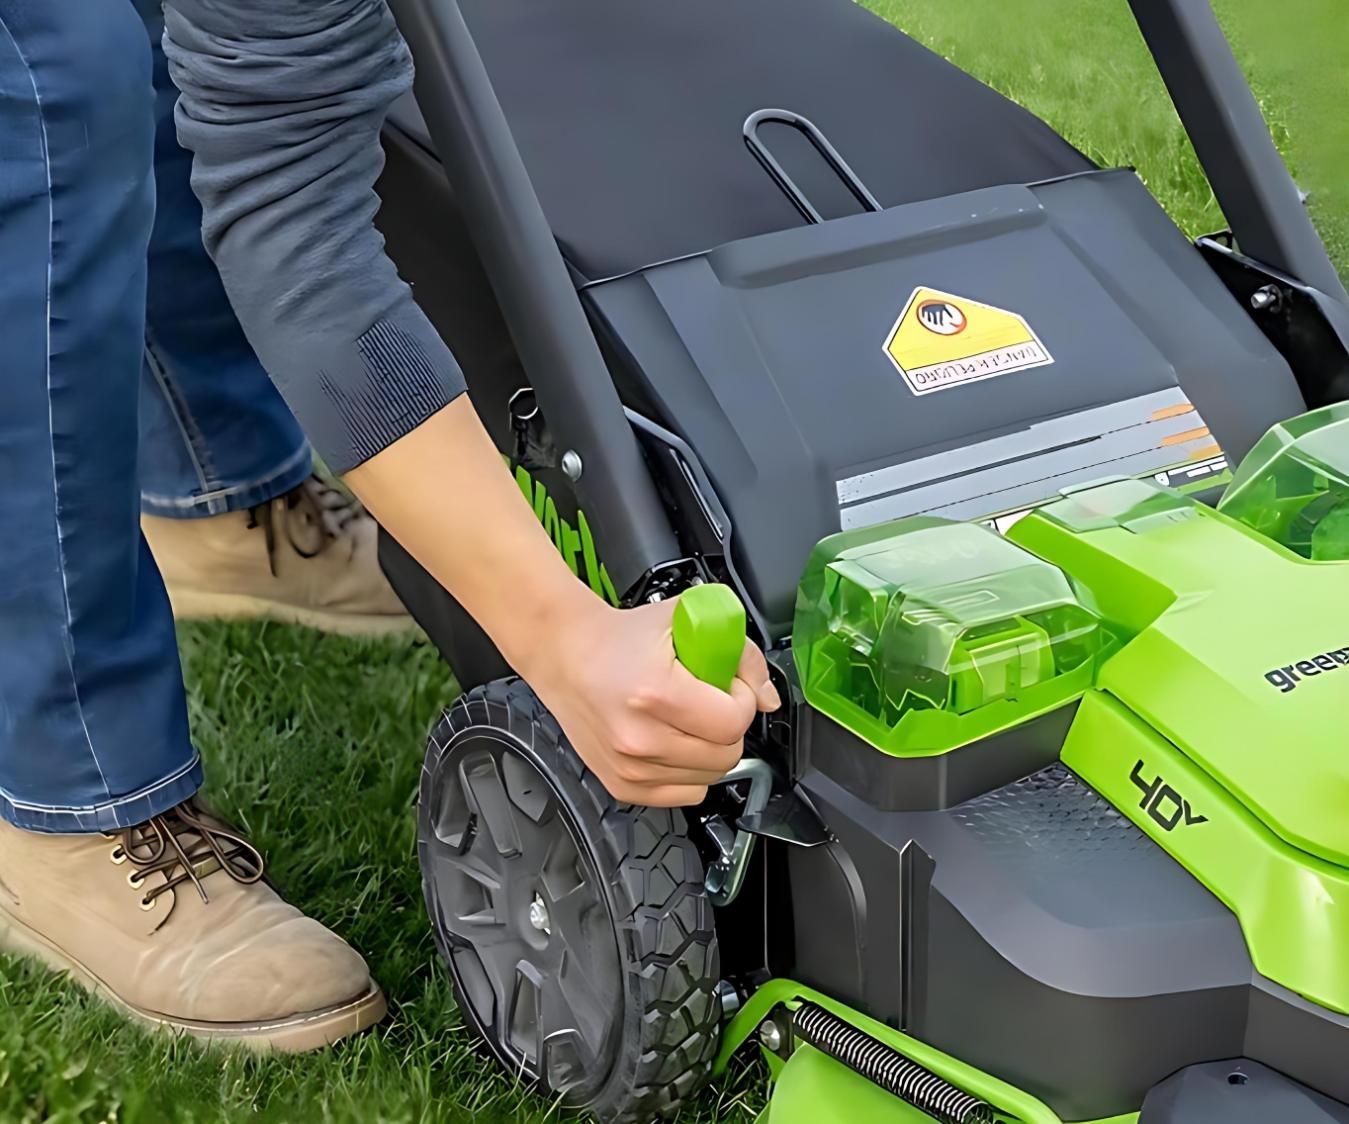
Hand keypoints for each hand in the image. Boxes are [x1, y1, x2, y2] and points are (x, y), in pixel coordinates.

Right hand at [521, 598, 780, 806]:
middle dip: (728, 725)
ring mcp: (630, 768)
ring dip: (710, 750)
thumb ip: (740, 653)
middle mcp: (640, 738)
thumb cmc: (620, 637)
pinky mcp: (622, 786)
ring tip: (687, 719)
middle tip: (708, 700)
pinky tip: (673, 742)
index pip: (733, 721)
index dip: (741, 700)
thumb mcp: (685, 620)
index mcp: (657, 693)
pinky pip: (685, 794)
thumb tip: (768, 699)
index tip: (727, 685)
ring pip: (710, 777)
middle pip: (726, 755)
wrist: (564, 654)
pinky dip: (689, 771)